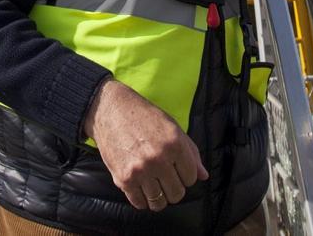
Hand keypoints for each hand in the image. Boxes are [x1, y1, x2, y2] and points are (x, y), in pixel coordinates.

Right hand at [83, 79, 207, 210]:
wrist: (109, 110)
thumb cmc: (143, 116)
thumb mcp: (172, 127)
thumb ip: (190, 153)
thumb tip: (204, 176)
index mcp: (175, 145)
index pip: (191, 178)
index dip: (184, 175)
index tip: (175, 168)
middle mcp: (159, 159)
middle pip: (177, 193)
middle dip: (173, 187)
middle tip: (164, 178)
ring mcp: (140, 170)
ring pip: (159, 202)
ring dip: (158, 197)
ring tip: (153, 185)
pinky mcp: (123, 178)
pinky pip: (139, 203)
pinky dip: (142, 200)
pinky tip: (140, 188)